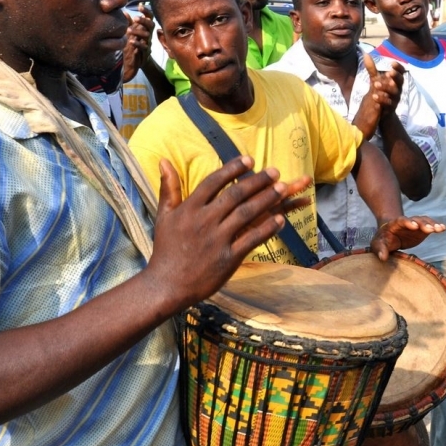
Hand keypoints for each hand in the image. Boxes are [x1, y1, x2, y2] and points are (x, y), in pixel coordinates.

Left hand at [122, 9, 154, 83]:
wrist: (136, 62)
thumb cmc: (134, 45)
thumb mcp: (130, 33)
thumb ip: (129, 23)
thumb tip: (123, 12)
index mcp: (145, 29)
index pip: (149, 18)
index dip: (146, 12)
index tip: (140, 6)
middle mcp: (148, 35)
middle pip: (151, 25)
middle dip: (144, 21)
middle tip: (135, 18)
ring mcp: (148, 44)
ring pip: (147, 36)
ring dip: (138, 32)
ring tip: (128, 31)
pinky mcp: (145, 53)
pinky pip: (143, 48)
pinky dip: (137, 44)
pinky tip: (131, 42)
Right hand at [147, 156, 311, 307]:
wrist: (166, 285)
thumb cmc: (166, 250)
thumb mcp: (163, 216)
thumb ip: (169, 188)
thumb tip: (164, 160)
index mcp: (189, 209)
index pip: (214, 182)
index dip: (233, 169)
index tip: (249, 160)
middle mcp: (204, 221)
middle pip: (235, 195)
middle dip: (257, 181)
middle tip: (275, 171)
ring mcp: (217, 240)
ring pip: (246, 214)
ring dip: (267, 199)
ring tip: (282, 188)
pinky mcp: (228, 258)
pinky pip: (252, 239)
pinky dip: (268, 229)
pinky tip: (281, 220)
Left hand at [370, 215, 445, 260]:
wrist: (389, 235)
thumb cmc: (382, 240)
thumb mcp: (378, 245)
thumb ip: (380, 249)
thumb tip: (383, 257)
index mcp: (394, 224)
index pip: (401, 221)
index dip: (408, 223)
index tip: (414, 226)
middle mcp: (407, 222)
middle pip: (416, 220)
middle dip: (423, 224)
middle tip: (430, 229)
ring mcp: (416, 225)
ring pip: (424, 221)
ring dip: (432, 224)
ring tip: (440, 228)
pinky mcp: (422, 230)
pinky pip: (430, 226)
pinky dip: (436, 226)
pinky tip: (443, 228)